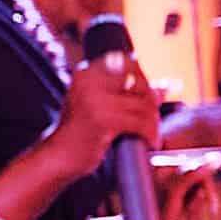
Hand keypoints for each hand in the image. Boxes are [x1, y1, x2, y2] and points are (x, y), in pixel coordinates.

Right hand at [46, 56, 161, 179]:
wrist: (58, 157)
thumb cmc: (78, 134)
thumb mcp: (97, 106)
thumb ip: (125, 95)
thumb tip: (162, 89)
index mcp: (86, 74)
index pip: (126, 63)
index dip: (143, 78)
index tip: (149, 95)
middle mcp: (90, 82)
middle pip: (139, 83)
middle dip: (152, 102)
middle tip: (152, 119)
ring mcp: (96, 101)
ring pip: (143, 106)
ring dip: (153, 122)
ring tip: (152, 134)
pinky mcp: (104, 120)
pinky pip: (140, 124)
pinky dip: (150, 135)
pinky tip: (149, 142)